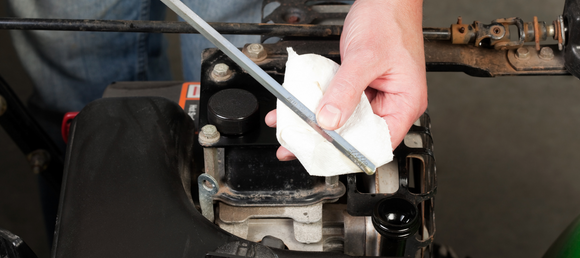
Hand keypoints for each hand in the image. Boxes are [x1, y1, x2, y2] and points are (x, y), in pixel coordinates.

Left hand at [266, 0, 427, 160]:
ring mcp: (374, 95)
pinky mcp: (359, 86)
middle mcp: (391, 103)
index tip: (326, 153)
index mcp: (405, 103)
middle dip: (327, 141)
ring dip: (318, 125)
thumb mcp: (364, 58)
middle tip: (301, 146)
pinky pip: (338, 103)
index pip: (379, 142)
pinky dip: (318, 106)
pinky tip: (297, 109)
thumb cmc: (389, 20)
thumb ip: (345, 90)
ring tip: (292, 132)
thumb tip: (329, 120)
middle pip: (358, 135)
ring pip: (344, 120)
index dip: (352, 151)